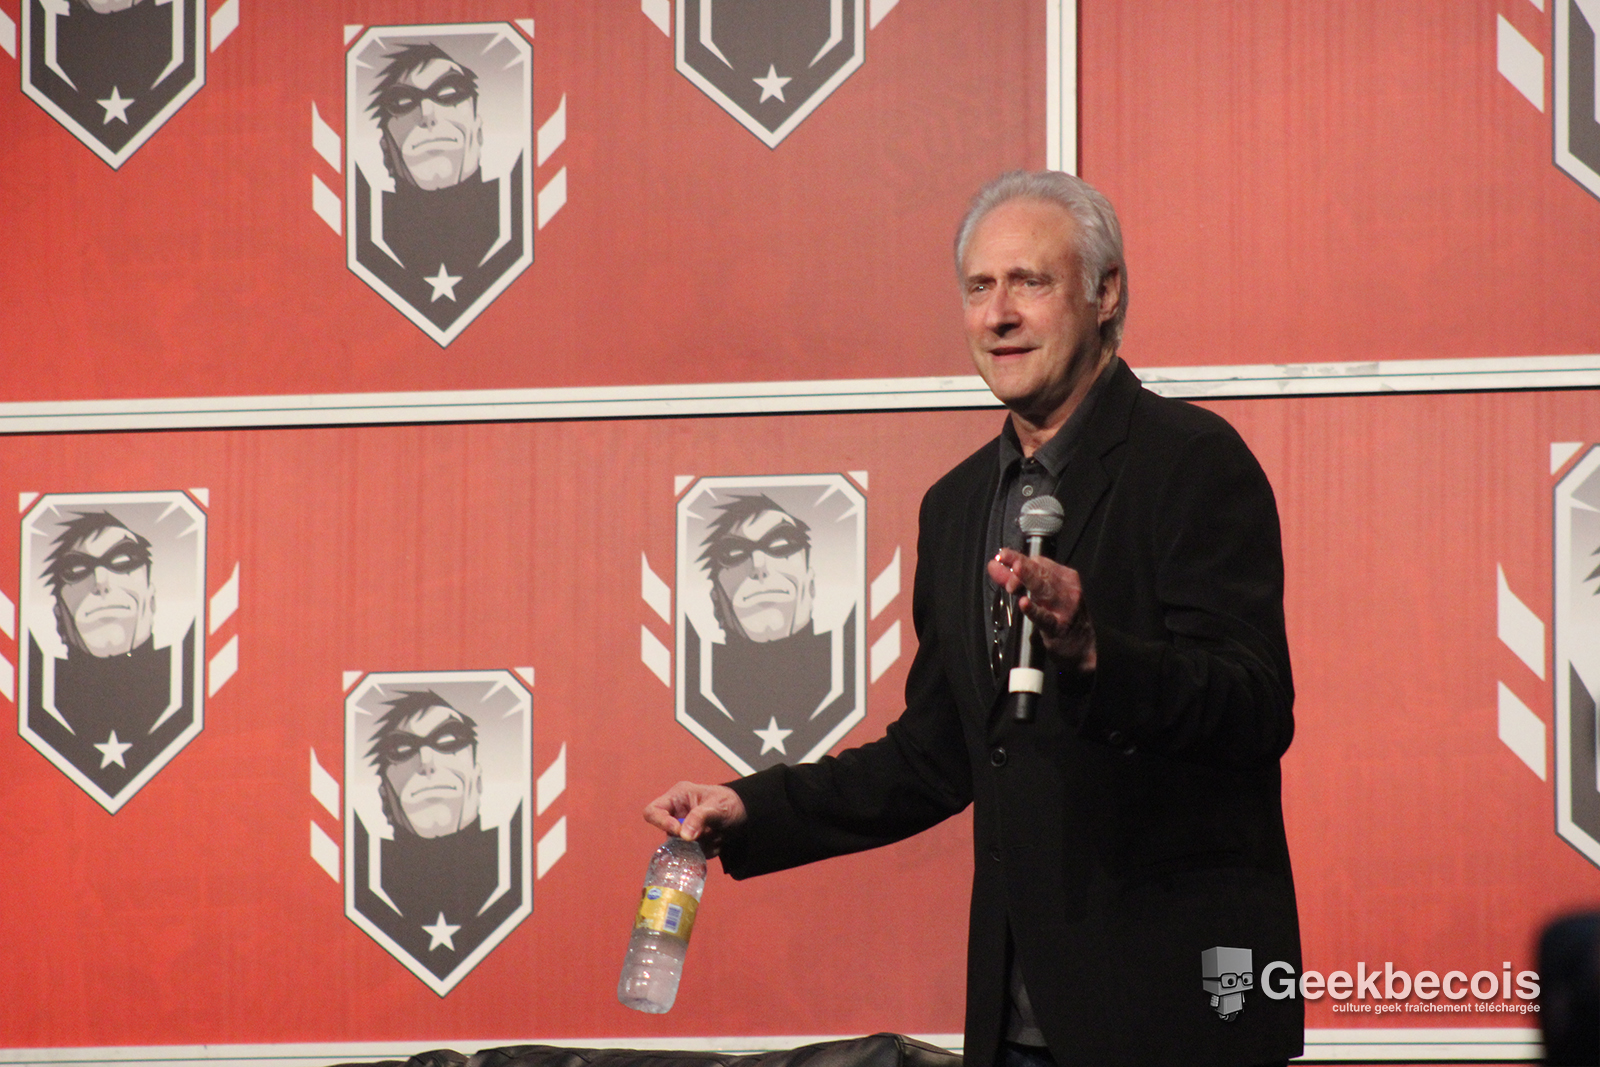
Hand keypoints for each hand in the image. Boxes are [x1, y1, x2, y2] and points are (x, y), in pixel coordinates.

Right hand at [642, 781, 747, 857]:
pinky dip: (707, 850)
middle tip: (710, 832)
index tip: (679, 832)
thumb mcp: (717, 807)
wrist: (745, 815)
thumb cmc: (730, 803)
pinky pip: (693, 855)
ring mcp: (684, 830)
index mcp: (677, 798)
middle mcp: (677, 814)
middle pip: (669, 834)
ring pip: (682, 848)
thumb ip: (700, 818)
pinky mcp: (691, 844)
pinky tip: (719, 839)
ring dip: (702, 845)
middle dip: (691, 838)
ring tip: (718, 833)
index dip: (661, 823)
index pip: (653, 811)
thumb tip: (683, 836)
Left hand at [987, 548, 1096, 670]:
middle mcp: (1067, 588)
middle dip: (1022, 567)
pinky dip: (1034, 610)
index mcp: (1064, 576)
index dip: (1019, 560)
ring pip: (1045, 590)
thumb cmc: (1060, 616)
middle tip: (1004, 560)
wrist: (1082, 646)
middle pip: (1042, 572)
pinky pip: (1045, 617)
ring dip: (1028, 580)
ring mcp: (1064, 608)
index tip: (1003, 556)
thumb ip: (1015, 579)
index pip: (1040, 561)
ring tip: (1015, 572)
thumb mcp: (1040, 594)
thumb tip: (994, 564)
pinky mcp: (1058, 627)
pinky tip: (1024, 603)